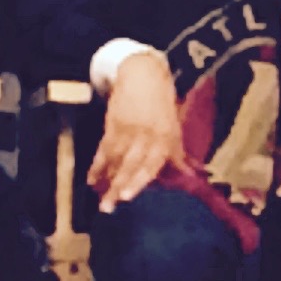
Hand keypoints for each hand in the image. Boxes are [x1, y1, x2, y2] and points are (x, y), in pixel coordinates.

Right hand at [90, 49, 183, 207]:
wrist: (143, 74)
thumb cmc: (162, 103)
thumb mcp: (174, 125)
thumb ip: (177, 151)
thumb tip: (189, 174)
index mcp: (166, 136)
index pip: (152, 163)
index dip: (140, 180)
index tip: (128, 197)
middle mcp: (147, 134)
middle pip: (131, 164)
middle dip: (119, 186)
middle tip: (108, 206)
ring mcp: (128, 129)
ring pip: (115, 159)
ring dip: (105, 179)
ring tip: (98, 197)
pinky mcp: (112, 124)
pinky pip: (103, 148)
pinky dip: (96, 164)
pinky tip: (91, 178)